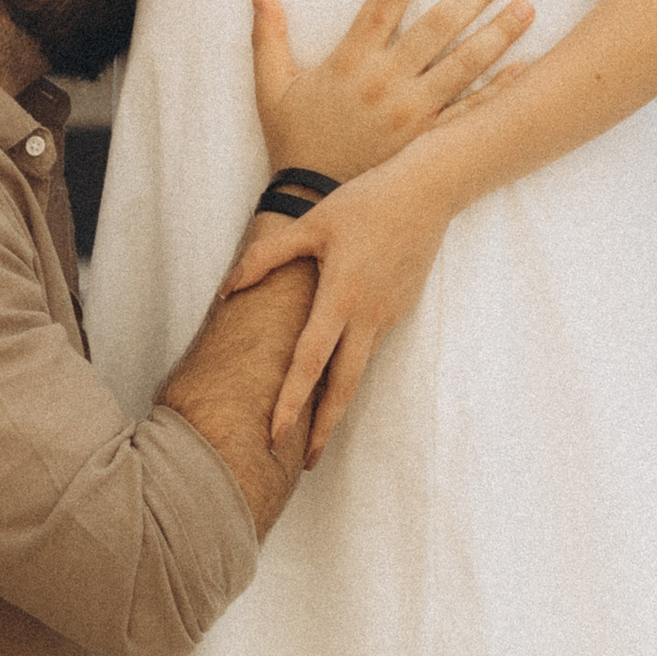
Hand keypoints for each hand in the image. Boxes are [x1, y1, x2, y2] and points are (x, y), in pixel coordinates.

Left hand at [227, 157, 450, 456]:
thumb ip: (267, 257)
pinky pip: (369, 348)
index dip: (291, 403)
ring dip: (337, 405)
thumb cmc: (365, 203)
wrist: (428, 193)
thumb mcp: (311, 224)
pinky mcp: (399, 311)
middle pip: (343, 388)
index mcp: (340, 298)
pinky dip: (351, 370)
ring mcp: (387, 318)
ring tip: (316, 433)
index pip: (309, 363)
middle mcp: (366, 317)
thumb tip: (228, 288)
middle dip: (323, 429)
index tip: (276, 436)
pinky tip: (335, 379)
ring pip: (358, 372)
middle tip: (303, 462)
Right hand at [250, 0, 530, 183]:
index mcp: (350, 60)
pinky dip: (499, 91)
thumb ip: (269, 35)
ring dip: (498, 35)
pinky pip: (470, 112)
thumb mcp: (271, 87)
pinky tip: (524, 67)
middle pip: (437, 27)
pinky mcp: (427, 141)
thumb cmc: (293, 140)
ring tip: (527, 8)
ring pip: (463, 66)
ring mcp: (412, 113)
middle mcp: (386, 82)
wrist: (311, 201)